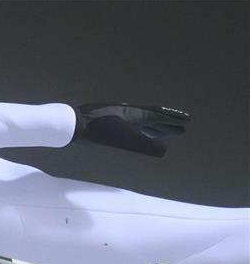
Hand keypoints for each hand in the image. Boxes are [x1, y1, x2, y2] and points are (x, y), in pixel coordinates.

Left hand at [71, 103, 190, 156]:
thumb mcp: (125, 140)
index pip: (160, 116)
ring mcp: (119, 115)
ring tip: (163, 134)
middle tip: (180, 130)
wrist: (74, 123)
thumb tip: (164, 151)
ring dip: (154, 127)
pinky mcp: (109, 120)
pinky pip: (130, 124)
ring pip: (141, 121)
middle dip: (168, 125)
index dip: (174, 121)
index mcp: (137, 115)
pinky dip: (139, 129)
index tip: (187, 123)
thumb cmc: (99, 132)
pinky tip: (137, 134)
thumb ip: (145, 146)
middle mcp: (130, 112)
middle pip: (154, 118)